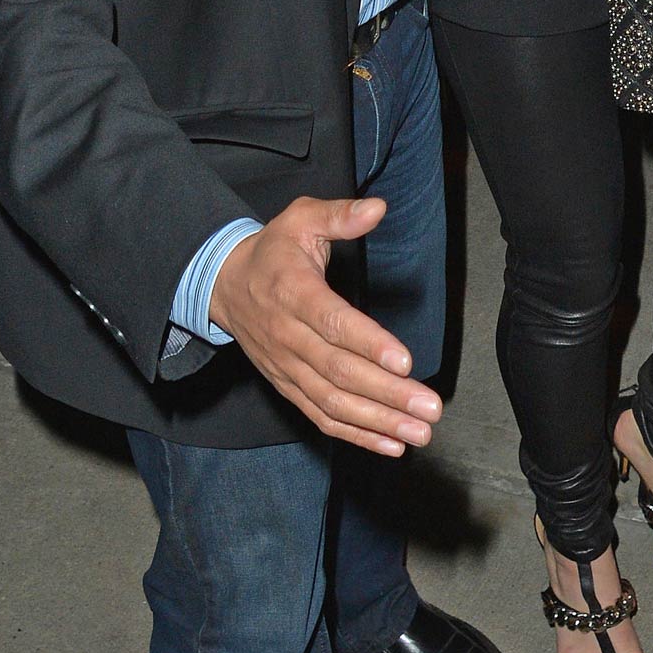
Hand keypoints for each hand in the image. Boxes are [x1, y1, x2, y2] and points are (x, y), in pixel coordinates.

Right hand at [209, 194, 442, 456]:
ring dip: (378, 422)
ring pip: (333, 402)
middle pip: (339, 372)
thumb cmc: (273, 250)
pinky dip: (356, 434)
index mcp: (293, 292)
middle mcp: (288, 336)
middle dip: (387, 394)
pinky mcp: (287, 386)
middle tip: (429, 407)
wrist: (224, 285)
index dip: (368, 344)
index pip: (333, 323)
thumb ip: (339, 215)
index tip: (404, 361)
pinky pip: (321, 417)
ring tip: (419, 432)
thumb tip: (377, 208)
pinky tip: (391, 444)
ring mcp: (286, 367)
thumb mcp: (301, 218)